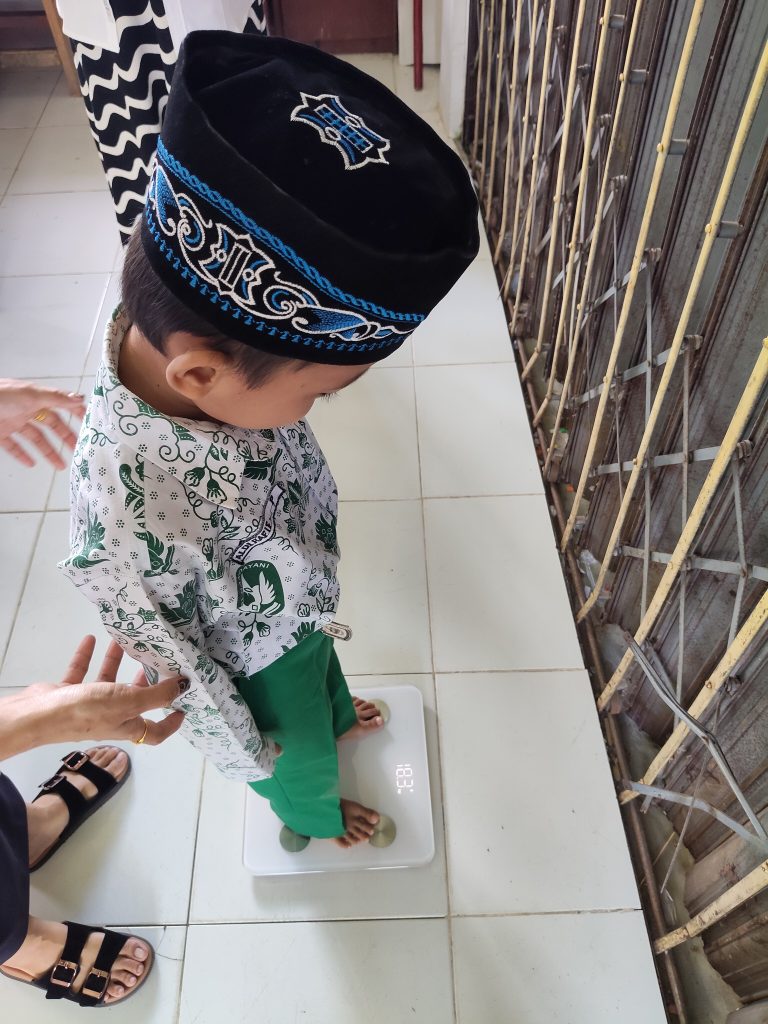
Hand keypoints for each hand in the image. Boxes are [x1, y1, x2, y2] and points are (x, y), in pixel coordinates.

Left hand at [0, 378, 84, 468]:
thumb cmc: (1, 397)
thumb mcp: (32, 395)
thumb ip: (56, 398)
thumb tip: (80, 397)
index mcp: (36, 397)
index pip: (61, 405)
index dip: (75, 413)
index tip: (89, 424)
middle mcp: (27, 409)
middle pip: (51, 425)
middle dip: (65, 438)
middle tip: (78, 450)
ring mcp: (13, 422)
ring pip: (36, 438)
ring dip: (48, 451)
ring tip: (60, 465)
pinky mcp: (1, 434)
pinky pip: (14, 446)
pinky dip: (23, 455)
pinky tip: (31, 464)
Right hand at [25, 636, 186, 746]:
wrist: (40, 715)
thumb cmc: (88, 712)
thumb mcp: (130, 702)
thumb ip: (157, 694)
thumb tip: (184, 687)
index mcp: (127, 724)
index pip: (154, 732)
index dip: (170, 723)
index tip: (183, 708)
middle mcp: (110, 717)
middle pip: (133, 700)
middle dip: (144, 682)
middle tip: (155, 661)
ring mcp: (88, 705)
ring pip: (107, 681)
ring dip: (114, 662)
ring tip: (124, 641)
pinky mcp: (69, 693)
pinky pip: (81, 672)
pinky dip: (86, 657)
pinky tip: (91, 639)